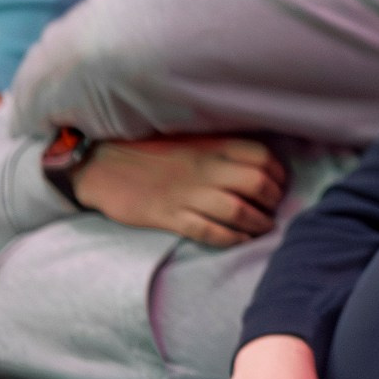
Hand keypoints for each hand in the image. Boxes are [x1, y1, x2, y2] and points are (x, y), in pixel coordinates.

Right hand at [70, 137, 285, 245]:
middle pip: (256, 184)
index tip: (279, 184)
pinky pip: (208, 231)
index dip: (278, 173)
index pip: (261, 157)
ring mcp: (185, 194)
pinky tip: (240, 240)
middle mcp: (203, 168)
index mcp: (210, 145)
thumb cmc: (148, 150)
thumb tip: (258, 162)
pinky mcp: (168, 216)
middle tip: (273, 208)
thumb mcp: (188, 138)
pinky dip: (231, 239)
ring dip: (257, 223)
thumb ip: (220, 147)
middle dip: (273, 200)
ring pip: (237, 210)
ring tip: (263, 227)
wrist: (99, 163)